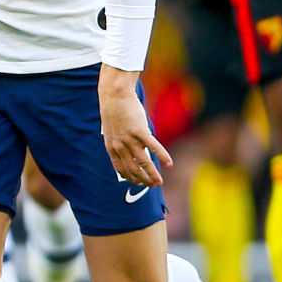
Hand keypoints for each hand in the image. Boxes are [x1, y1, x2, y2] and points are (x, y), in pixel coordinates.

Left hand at [99, 66, 170, 187]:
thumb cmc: (115, 110)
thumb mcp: (113, 129)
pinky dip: (162, 156)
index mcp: (112, 146)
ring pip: (143, 162)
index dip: (130, 177)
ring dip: (152, 174)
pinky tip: (169, 163)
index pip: (120, 167)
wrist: (114, 95)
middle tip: (152, 186)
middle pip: (133, 168)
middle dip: (143, 180)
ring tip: (159, 182)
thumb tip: (131, 147)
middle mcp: (120, 146)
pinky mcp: (140, 131)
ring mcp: (130, 139)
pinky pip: (153, 147)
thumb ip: (120, 140)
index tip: (137, 182)